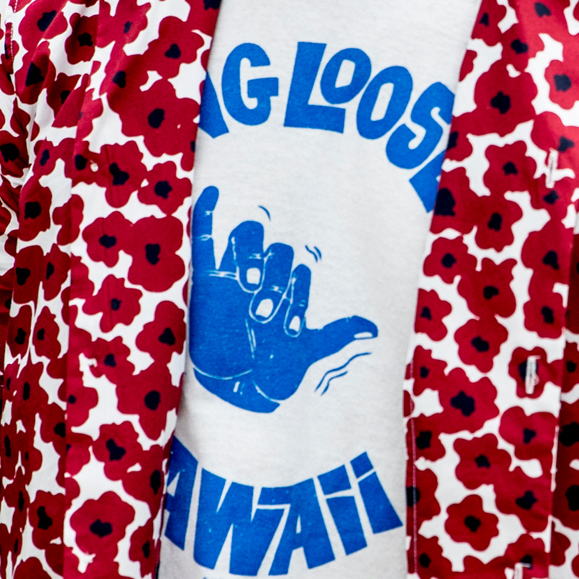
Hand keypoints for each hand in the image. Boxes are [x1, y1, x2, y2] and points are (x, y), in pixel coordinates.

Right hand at [189, 196, 375, 413]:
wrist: (239, 387)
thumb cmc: (274, 366)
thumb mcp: (309, 351)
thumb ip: (337, 334)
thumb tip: (373, 329)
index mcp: (292, 286)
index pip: (300, 273)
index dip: (297, 298)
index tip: (291, 331)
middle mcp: (268, 273)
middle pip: (277, 251)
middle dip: (274, 282)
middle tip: (263, 314)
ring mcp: (237, 273)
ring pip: (247, 237)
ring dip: (250, 257)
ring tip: (249, 286)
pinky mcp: (207, 279)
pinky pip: (205, 237)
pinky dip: (207, 210)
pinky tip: (212, 191)